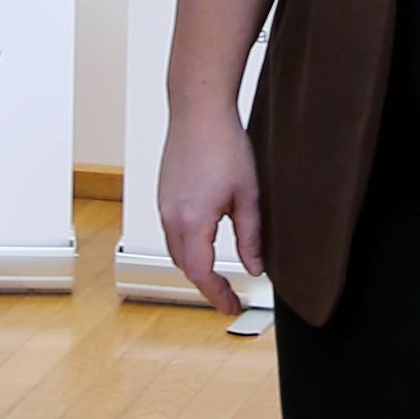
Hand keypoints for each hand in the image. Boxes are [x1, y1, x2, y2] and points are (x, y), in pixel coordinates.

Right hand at [157, 98, 264, 320]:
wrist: (199, 111)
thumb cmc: (225, 146)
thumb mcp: (248, 196)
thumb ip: (251, 237)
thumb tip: (255, 267)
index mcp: (193, 221)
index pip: (202, 274)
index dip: (218, 295)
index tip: (232, 307)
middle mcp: (171, 218)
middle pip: (186, 267)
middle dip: (207, 286)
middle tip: (229, 298)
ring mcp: (164, 206)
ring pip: (176, 252)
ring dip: (195, 269)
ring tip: (218, 278)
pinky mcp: (164, 197)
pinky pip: (171, 234)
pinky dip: (187, 249)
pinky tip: (203, 247)